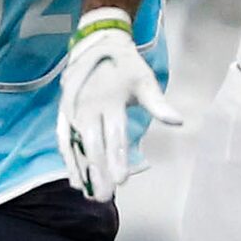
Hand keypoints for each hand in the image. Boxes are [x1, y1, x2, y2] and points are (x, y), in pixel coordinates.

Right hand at [56, 15, 184, 201]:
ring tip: (89, 193)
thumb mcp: (144, 80)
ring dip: (82, 171)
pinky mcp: (63, 113)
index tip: (121, 180)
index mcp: (110, 100)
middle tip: (104, 196)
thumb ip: (158, 104)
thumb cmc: (125, 66)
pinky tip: (75, 179)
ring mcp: (73, 111)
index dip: (118, 159)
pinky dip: (67, 160)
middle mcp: (88, 108)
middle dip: (99, 172)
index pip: (114, 135)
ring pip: (75, 146)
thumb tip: (178, 121)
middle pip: (93, 145)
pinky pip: (62, 140)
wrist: (96, 44)